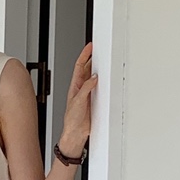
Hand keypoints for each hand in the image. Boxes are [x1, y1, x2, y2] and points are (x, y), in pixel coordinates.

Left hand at [58, 42, 96, 156]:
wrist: (76, 133)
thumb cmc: (72, 120)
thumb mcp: (78, 102)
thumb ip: (86, 89)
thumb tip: (93, 78)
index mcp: (75, 86)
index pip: (79, 66)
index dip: (84, 55)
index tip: (90, 47)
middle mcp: (81, 88)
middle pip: (87, 69)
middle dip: (92, 58)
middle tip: (98, 50)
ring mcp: (88, 94)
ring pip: (94, 77)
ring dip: (98, 69)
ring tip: (103, 60)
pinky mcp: (94, 100)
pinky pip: (100, 87)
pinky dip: (104, 82)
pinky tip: (107, 79)